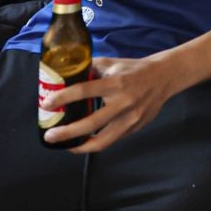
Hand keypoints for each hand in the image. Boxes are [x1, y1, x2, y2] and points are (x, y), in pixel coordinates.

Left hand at [42, 51, 183, 152]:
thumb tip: (66, 77)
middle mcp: (123, 103)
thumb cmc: (134, 69)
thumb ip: (90, 69)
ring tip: (66, 147)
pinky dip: (96, 142)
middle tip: (50, 136)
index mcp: (115, 83)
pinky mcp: (135, 128)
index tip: (46, 104)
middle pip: (90, 124)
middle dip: (66, 133)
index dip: (63, 98)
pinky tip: (86, 140)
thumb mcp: (112, 63)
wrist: (164, 77)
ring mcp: (131, 119)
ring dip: (80, 147)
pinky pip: (112, 139)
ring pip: (102, 141)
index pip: (84, 91)